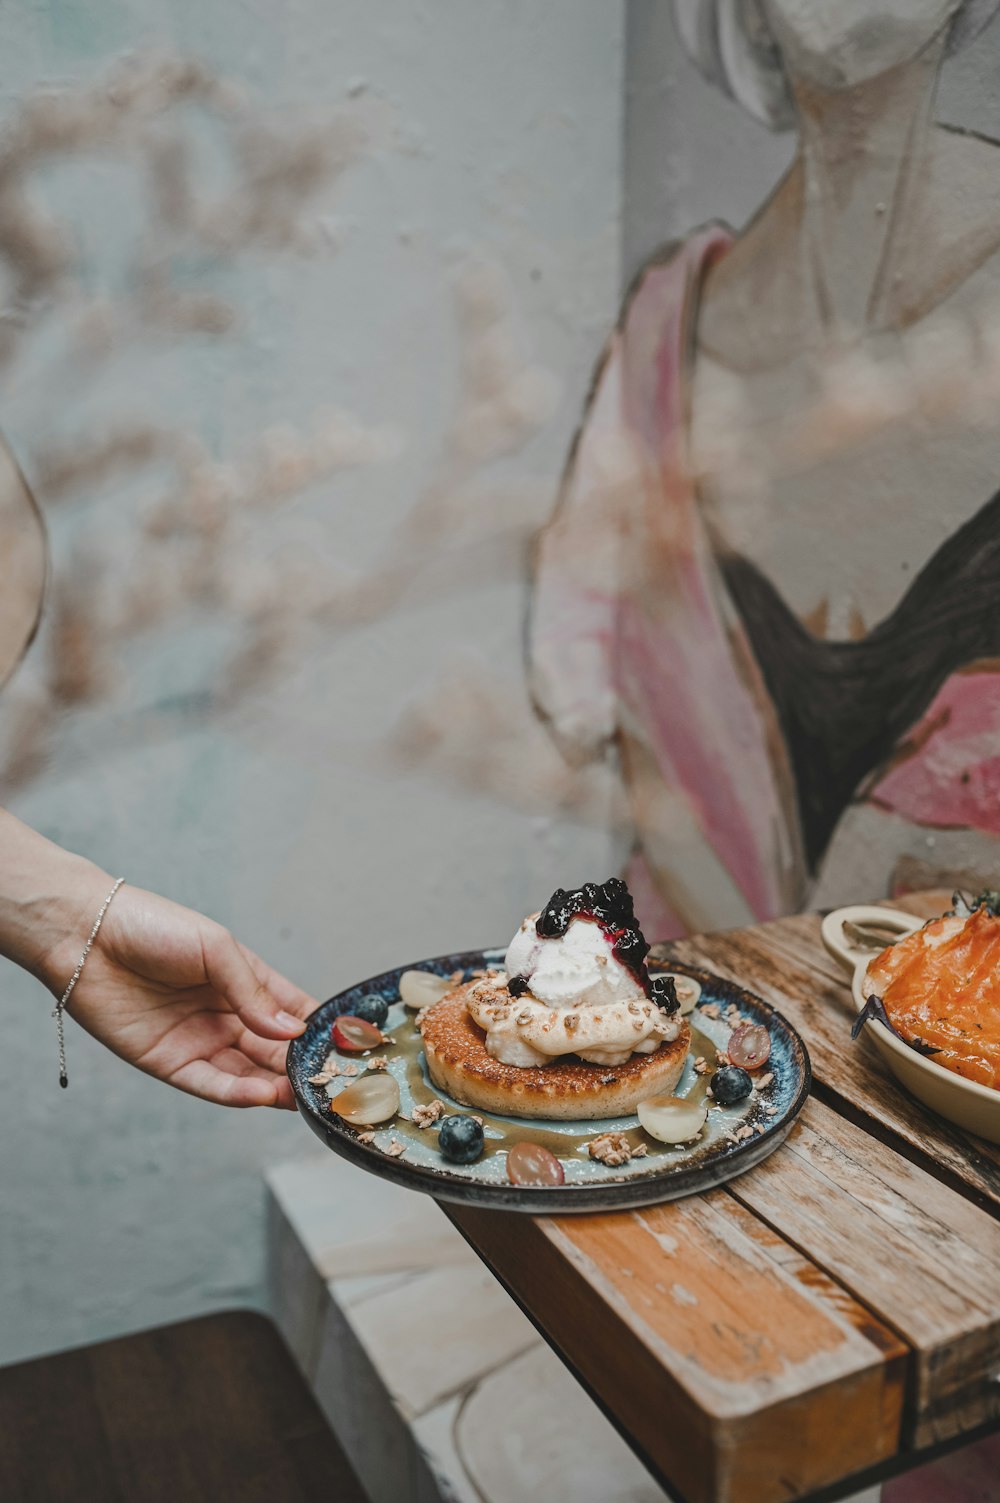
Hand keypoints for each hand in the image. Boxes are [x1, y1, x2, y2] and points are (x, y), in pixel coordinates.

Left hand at [53, 879, 314, 1108]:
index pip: (292, 1012)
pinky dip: (237, 1092)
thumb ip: (254, 993)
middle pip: (273, 1050)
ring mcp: (198, 1041)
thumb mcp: (216, 949)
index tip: (346, 1047)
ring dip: (274, 1086)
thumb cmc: (152, 926)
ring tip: (301, 1096)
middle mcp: (225, 1015)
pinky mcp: (168, 1062)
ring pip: (246, 1074)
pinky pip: (209, 1084)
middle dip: (299, 1066)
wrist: (85, 935)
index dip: (317, 1030)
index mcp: (243, 981)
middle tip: (330, 1082)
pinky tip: (262, 1094)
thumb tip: (292, 1032)